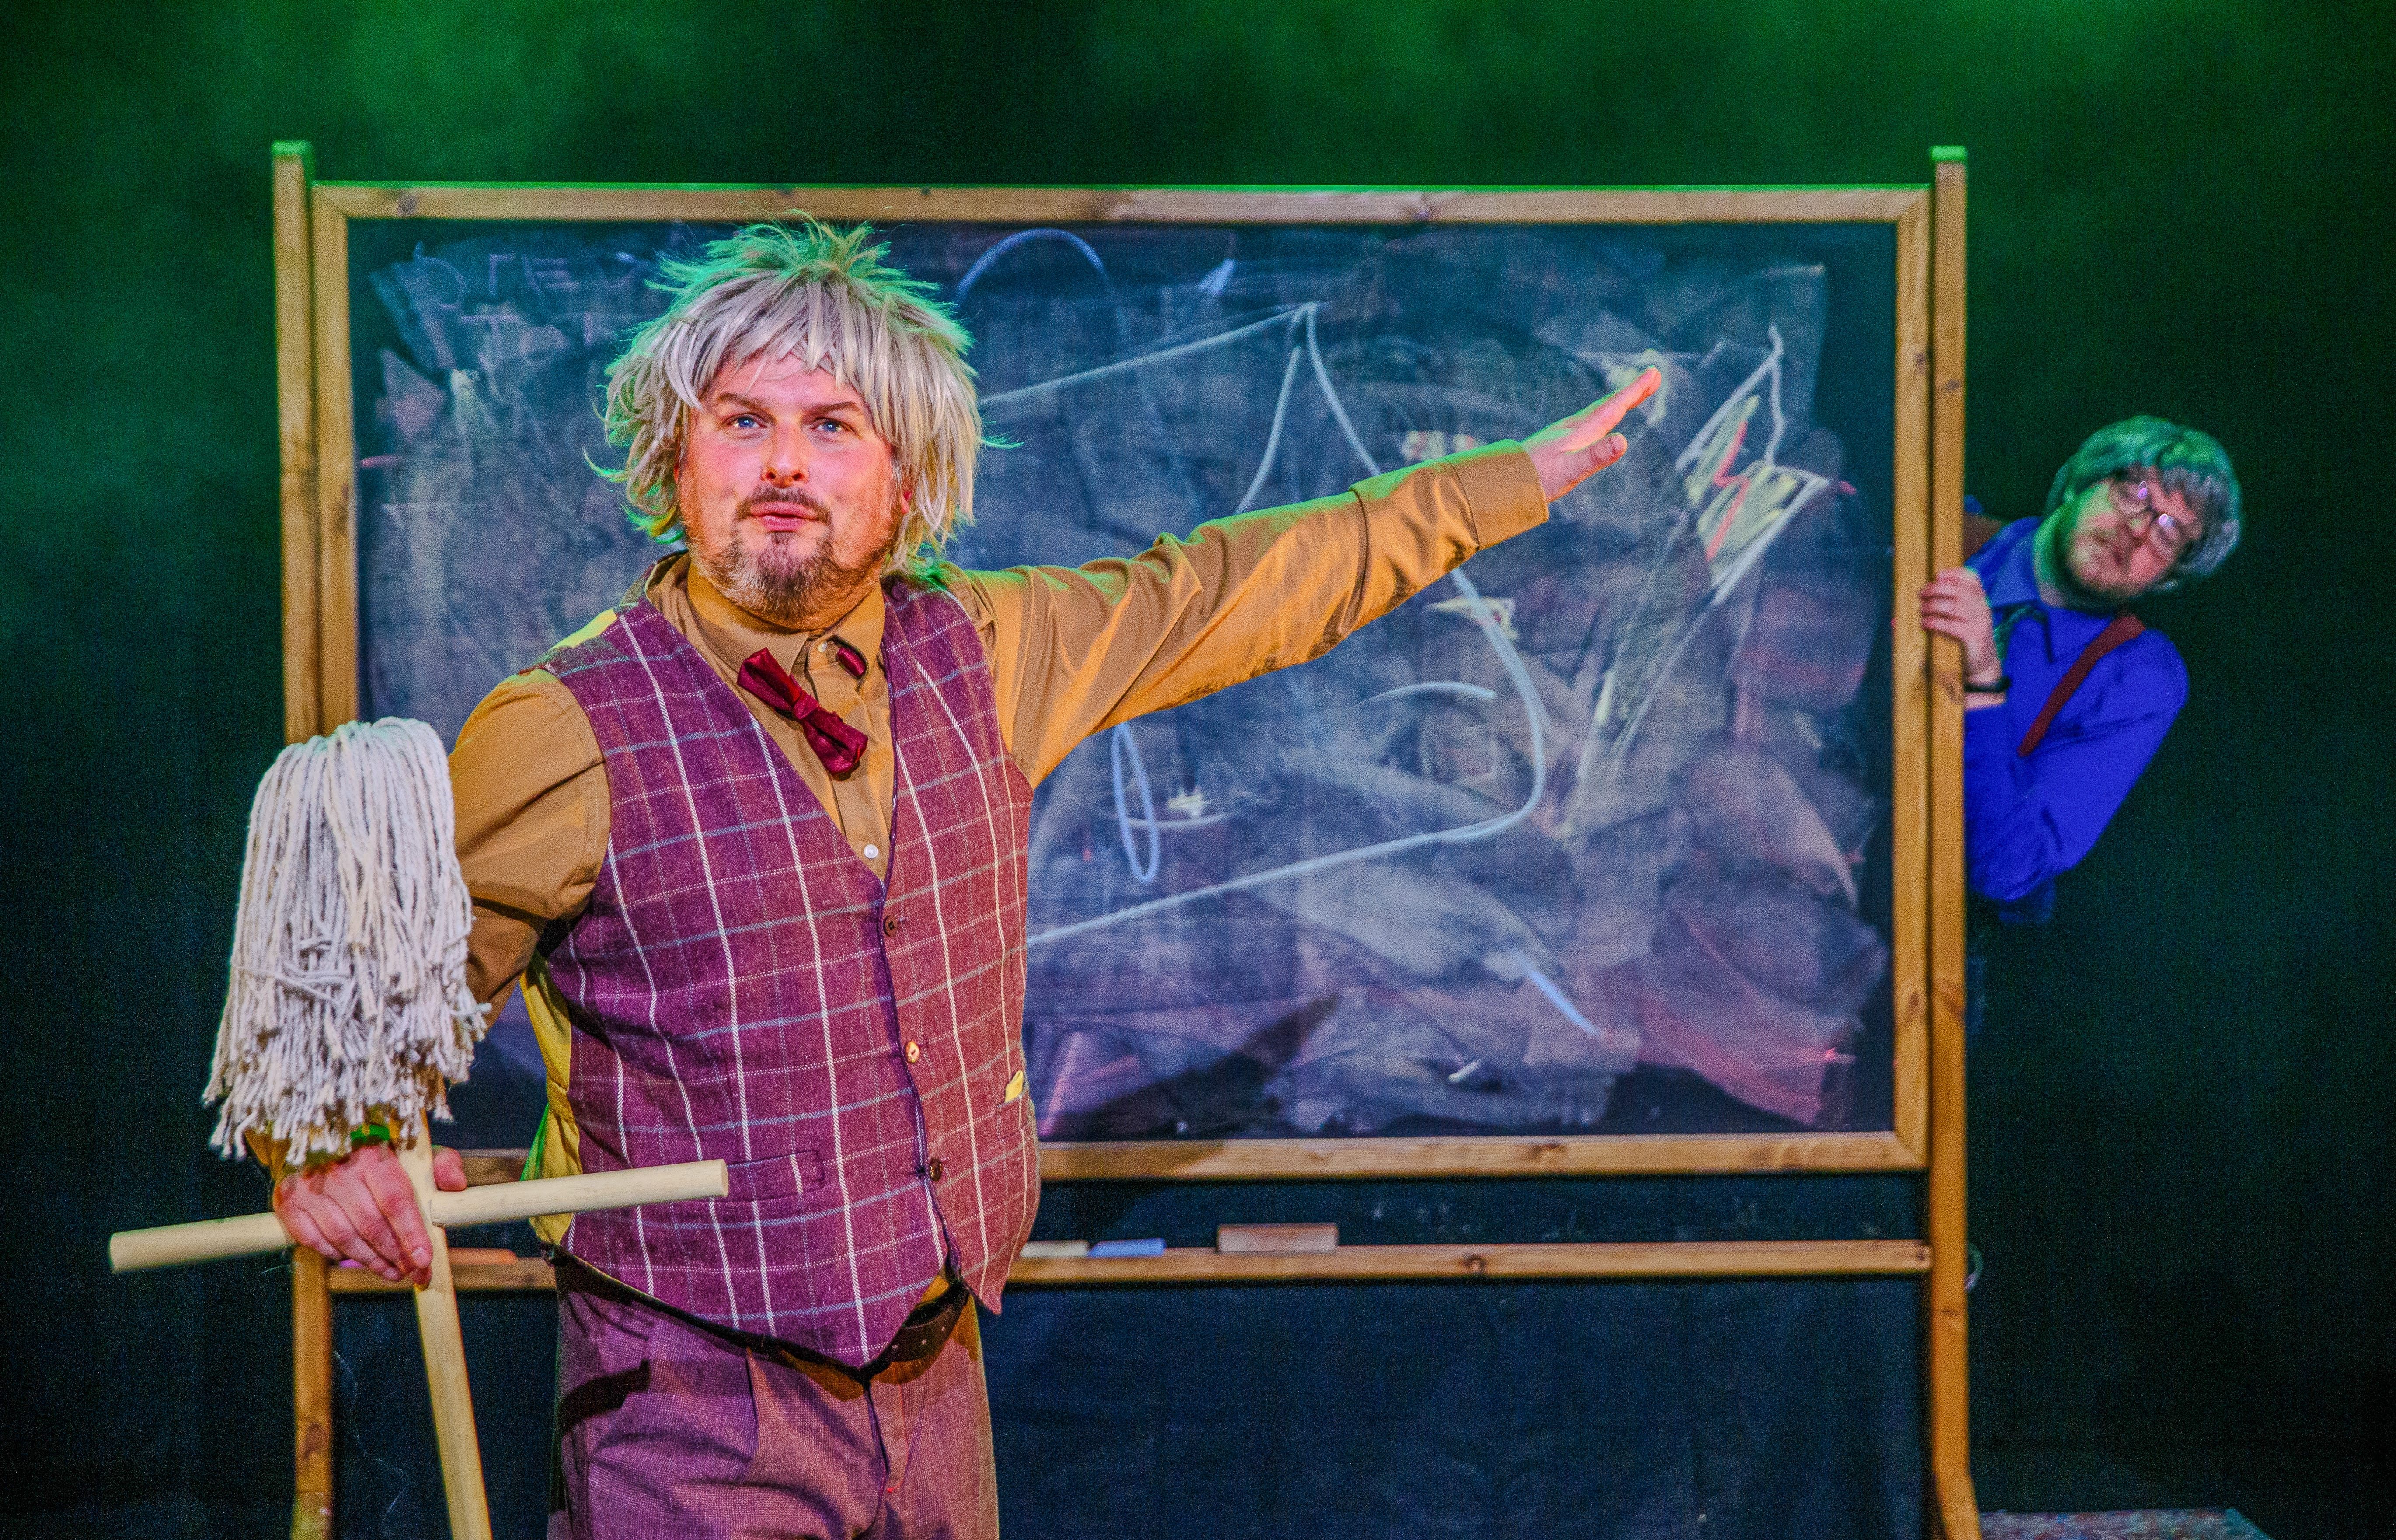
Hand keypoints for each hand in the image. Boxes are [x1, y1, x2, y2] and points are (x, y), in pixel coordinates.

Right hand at [274, 1142, 467, 1285]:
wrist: (314, 1132)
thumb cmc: (372, 1146)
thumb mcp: (410, 1146)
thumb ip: (438, 1163)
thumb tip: (456, 1185)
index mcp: (372, 1152)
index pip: (395, 1201)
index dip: (410, 1233)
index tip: (424, 1259)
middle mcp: (338, 1169)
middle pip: (371, 1225)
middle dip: (395, 1255)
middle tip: (414, 1273)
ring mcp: (308, 1186)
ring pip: (343, 1237)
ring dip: (369, 1261)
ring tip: (392, 1272)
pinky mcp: (287, 1199)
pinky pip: (311, 1239)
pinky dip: (333, 1254)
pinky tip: (353, 1260)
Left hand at [1523, 366, 1661, 502]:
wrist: (1502, 482)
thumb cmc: (1536, 480)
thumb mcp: (1570, 471)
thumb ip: (1595, 456)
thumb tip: (1623, 441)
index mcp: (1581, 431)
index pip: (1614, 407)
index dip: (1635, 391)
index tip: (1653, 373)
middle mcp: (1574, 427)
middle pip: (1608, 404)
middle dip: (1632, 391)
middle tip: (1653, 376)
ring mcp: (1565, 433)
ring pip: (1597, 411)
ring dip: (1618, 401)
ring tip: (1633, 394)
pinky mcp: (1558, 441)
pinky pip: (1587, 421)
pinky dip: (1602, 414)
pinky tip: (1598, 421)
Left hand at [1919, 565, 2003, 696]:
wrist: (1982, 665)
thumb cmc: (1964, 640)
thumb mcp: (1957, 623)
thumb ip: (1938, 613)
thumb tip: (1896, 620)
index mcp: (1979, 600)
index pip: (1972, 578)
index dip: (1954, 573)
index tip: (1937, 575)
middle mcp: (1982, 608)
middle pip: (1960, 590)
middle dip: (1936, 589)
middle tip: (1921, 595)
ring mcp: (1979, 622)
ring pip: (1955, 606)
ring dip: (1933, 605)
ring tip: (1922, 610)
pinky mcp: (1974, 637)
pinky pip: (1953, 625)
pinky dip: (1936, 622)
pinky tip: (1925, 623)